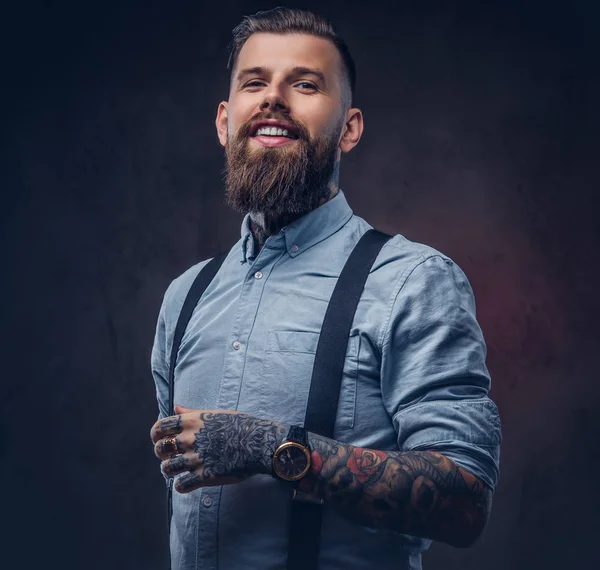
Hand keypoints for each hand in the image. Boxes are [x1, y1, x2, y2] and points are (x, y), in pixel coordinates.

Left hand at [150, 405, 286, 492]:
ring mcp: (196, 458)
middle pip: (160, 449)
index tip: (159, 439)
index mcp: (191, 421)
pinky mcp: (204, 476)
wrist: (258, 443)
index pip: (160, 427)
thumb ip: (192, 412)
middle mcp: (190, 439)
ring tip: (176, 470)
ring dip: (169, 470)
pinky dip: (181, 486)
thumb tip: (175, 407)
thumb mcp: (215, 414)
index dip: (156, 435)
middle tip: (170, 456)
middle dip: (161, 453)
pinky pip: (181, 485)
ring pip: (167, 468)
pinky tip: (188, 482)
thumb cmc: (239, 425)